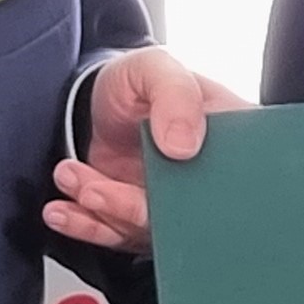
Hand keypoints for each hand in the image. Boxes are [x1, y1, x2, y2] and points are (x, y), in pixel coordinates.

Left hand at [47, 47, 250, 255]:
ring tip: (75, 179)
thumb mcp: (155, 69)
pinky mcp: (137, 214)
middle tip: (98, 190)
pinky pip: (117, 234)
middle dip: (136, 208)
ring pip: (147, 228)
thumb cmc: (137, 82)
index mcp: (229, 142)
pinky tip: (66, 212)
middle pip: (187, 214)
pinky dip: (87, 226)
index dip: (210, 190)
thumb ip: (174, 95)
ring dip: (104, 212)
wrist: (97, 98)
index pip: (237, 178)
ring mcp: (169, 200)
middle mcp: (203, 178)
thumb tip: (182, 146)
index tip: (165, 173)